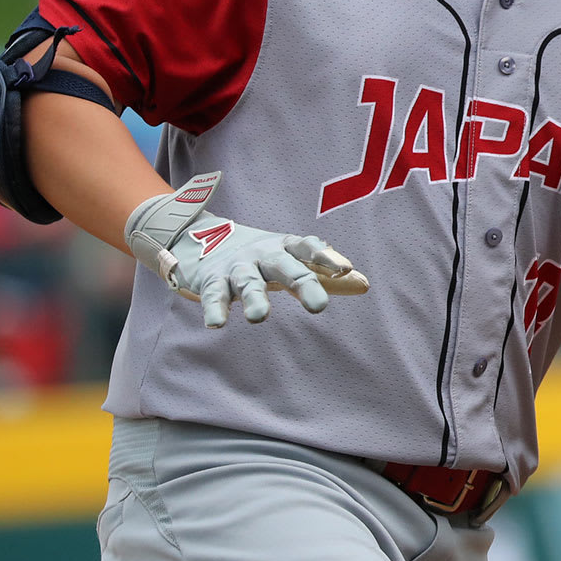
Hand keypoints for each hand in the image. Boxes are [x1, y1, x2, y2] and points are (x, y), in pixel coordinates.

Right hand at [125, 171, 368, 327]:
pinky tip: (217, 323)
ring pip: (247, 281)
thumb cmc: (259, 256)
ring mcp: (236, 266)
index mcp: (285, 246)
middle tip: (319, 307)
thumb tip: (365, 285)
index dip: (326, 257)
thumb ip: (326, 274)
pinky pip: (213, 294)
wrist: (195, 237)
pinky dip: (214, 308)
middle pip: (285, 266)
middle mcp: (262, 253)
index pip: (308, 248)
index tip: (345, 270)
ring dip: (254, 298)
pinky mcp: (210, 279)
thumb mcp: (290, 259)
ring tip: (260, 317)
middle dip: (302, 283)